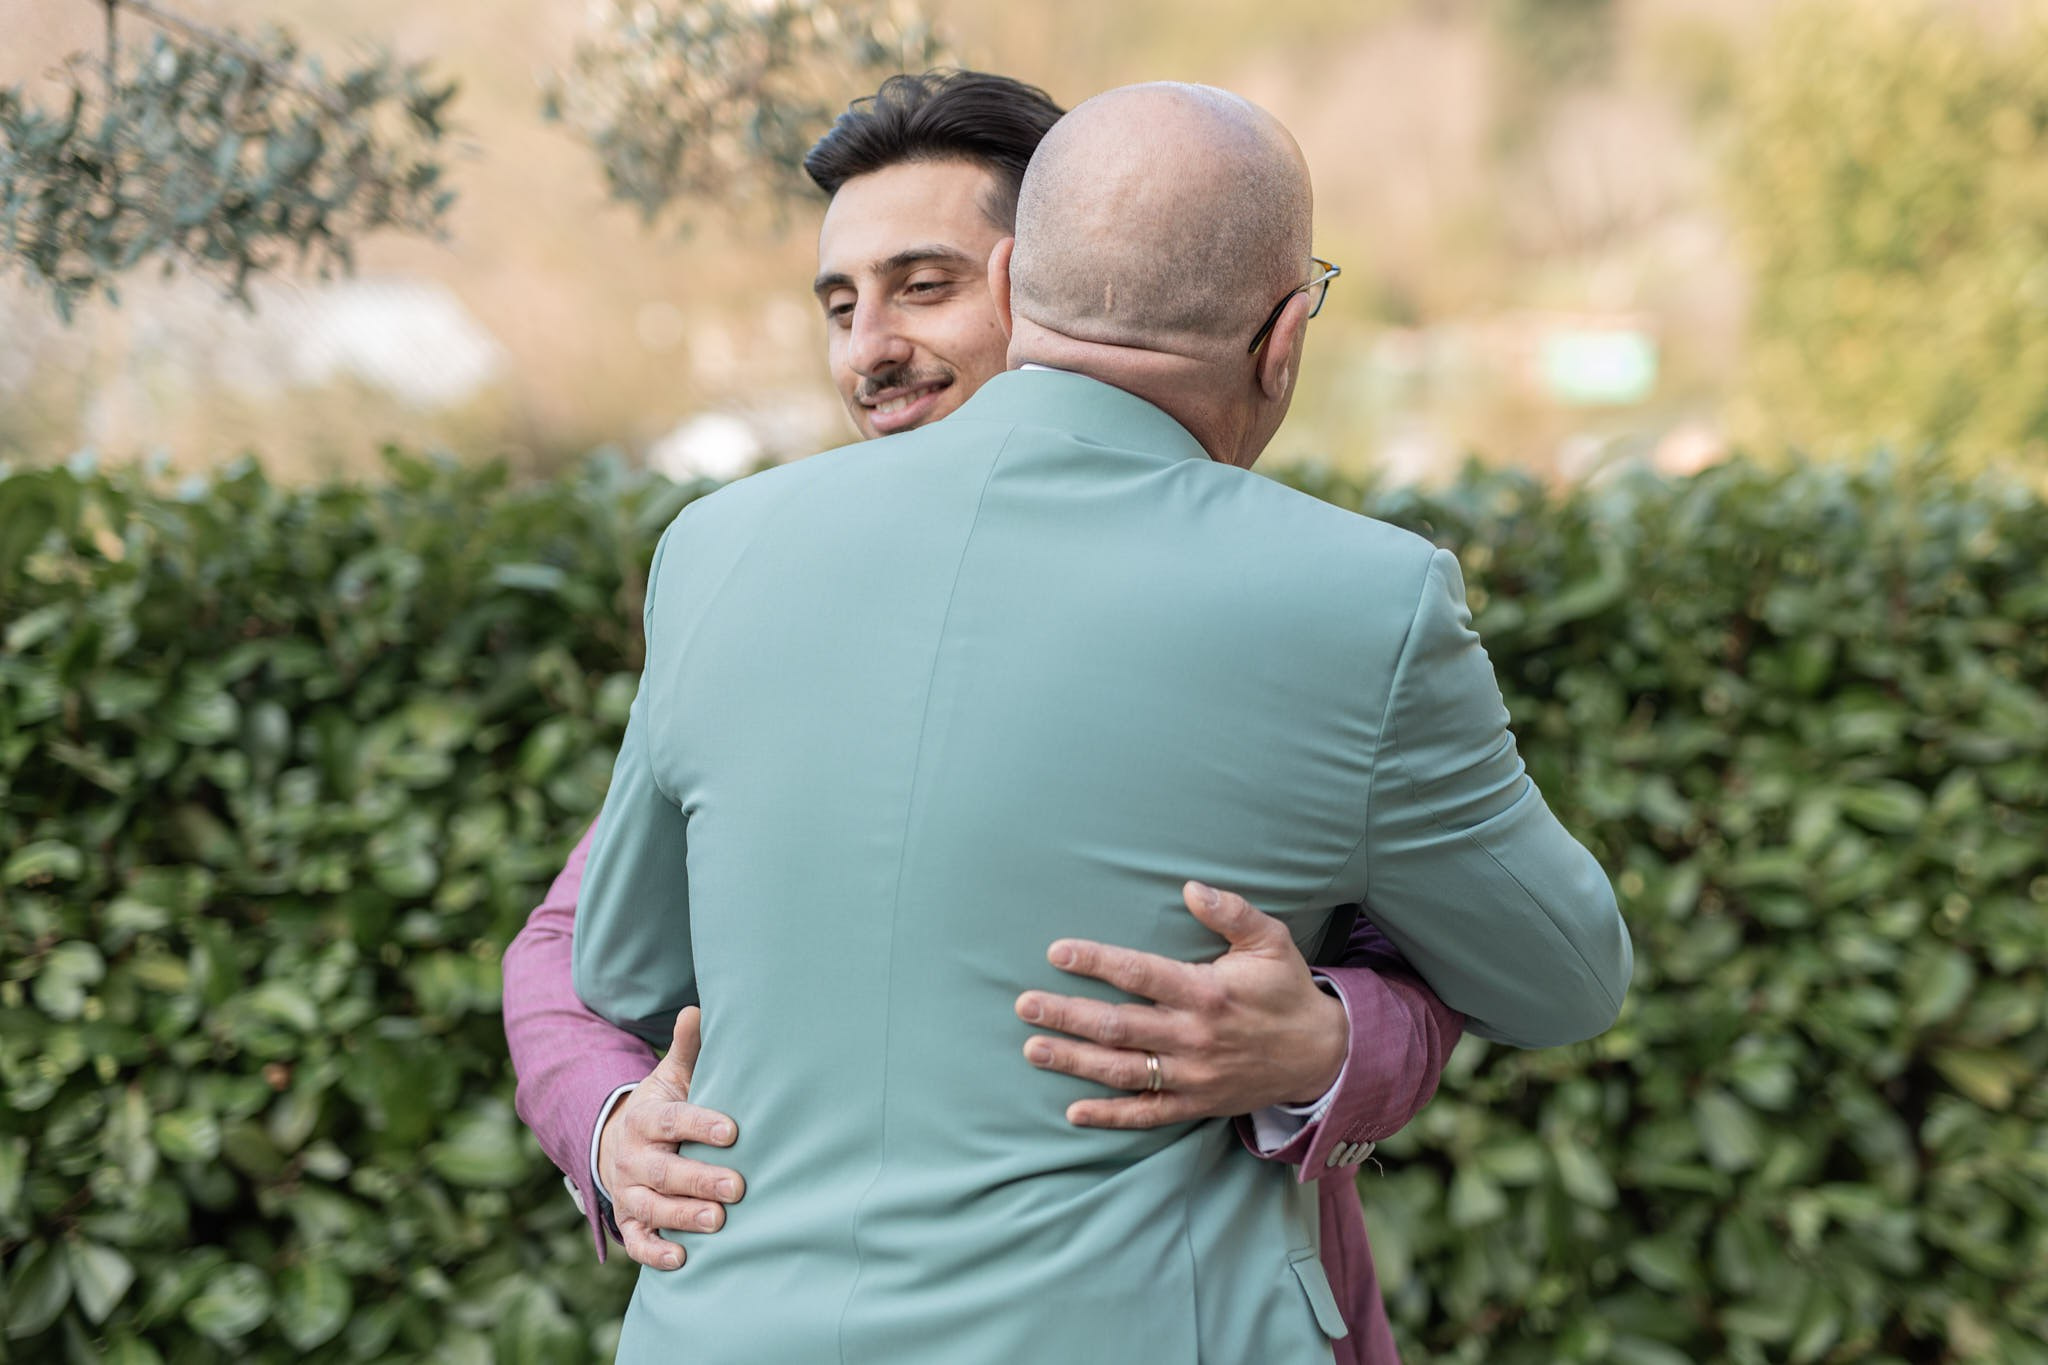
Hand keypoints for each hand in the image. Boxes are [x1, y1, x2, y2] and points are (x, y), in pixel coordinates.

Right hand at [597, 1006, 744, 1269]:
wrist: (616, 1144)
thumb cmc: (660, 1110)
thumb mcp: (670, 1078)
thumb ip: (688, 1049)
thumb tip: (697, 1008)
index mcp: (645, 1118)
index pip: (671, 1121)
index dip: (699, 1125)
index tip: (732, 1130)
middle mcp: (632, 1157)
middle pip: (662, 1170)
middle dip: (698, 1179)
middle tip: (736, 1186)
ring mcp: (628, 1191)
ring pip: (650, 1207)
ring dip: (681, 1217)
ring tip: (717, 1223)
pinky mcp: (628, 1220)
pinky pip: (637, 1242)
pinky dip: (656, 1253)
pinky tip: (683, 1260)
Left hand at [1015, 881, 1349, 1128]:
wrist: (1321, 1056)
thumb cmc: (1286, 990)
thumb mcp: (1271, 941)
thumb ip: (1232, 911)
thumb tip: (1190, 886)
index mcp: (1207, 992)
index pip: (1140, 974)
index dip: (1096, 962)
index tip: (1057, 953)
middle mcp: (1194, 1036)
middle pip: (1117, 1026)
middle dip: (1067, 1014)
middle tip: (1024, 1004)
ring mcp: (1192, 1076)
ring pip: (1122, 1070)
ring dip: (1074, 1061)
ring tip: (1032, 1048)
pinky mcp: (1196, 1104)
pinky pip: (1146, 1114)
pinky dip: (1109, 1116)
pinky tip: (1073, 1111)